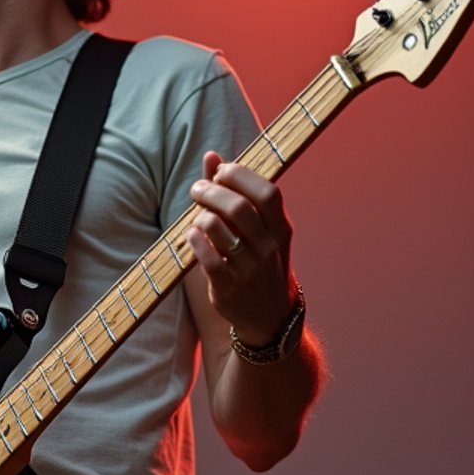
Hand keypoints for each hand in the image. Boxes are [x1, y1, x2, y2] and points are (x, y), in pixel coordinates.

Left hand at [186, 151, 296, 344]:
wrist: (269, 317)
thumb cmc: (260, 262)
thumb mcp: (260, 231)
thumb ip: (236, 192)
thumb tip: (212, 156)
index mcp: (280, 229)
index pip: (267, 192)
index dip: (241, 175)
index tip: (221, 172)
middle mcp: (268, 248)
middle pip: (238, 207)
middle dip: (211, 191)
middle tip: (197, 190)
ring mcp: (250, 269)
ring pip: (219, 230)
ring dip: (201, 216)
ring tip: (198, 217)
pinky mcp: (228, 288)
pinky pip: (207, 258)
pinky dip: (195, 241)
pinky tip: (192, 236)